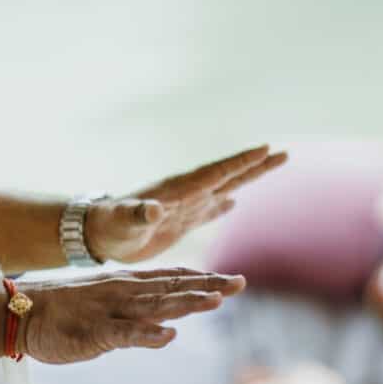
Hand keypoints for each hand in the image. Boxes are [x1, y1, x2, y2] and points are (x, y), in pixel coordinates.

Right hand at [16, 269, 243, 364]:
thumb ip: (138, 312)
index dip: (203, 279)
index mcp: (127, 284)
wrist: (21, 312)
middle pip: (173, 288)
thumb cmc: (64, 311)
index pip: (173, 278)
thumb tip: (168, 326)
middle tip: (240, 282)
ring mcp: (111, 310)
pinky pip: (125, 333)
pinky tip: (169, 335)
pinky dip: (147, 334)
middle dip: (207, 285)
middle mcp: (124, 292)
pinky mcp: (95, 332)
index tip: (232, 279)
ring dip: (186, 303)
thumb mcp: (107, 305)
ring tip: (216, 301)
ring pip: (155, 306)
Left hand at [86, 145, 287, 262]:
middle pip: (229, 175)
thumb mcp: (124, 221)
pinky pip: (207, 211)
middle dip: (256, 165)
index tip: (265, 149)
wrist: (98, 234)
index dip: (240, 163)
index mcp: (179, 190)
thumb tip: (155, 209)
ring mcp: (185, 207)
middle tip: (284, 153)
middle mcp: (187, 194)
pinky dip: (222, 206)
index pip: (217, 173)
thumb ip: (139, 213)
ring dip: (247, 179)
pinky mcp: (179, 222)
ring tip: (271, 166)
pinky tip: (233, 202)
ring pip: (224, 189)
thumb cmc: (110, 227)